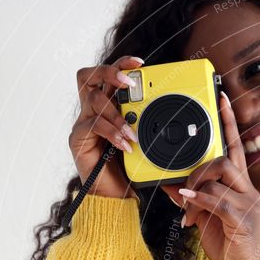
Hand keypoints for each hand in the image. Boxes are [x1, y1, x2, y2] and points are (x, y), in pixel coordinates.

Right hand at [69, 55, 143, 198]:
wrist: (114, 195)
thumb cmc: (129, 168)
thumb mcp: (147, 144)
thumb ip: (155, 129)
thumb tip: (180, 120)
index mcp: (108, 107)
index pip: (107, 75)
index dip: (121, 64)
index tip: (141, 64)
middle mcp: (92, 111)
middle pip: (89, 76)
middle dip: (109, 73)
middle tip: (128, 83)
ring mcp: (83, 123)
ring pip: (93, 100)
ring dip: (117, 114)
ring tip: (133, 132)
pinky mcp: (79, 139)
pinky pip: (93, 126)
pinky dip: (112, 133)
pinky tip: (125, 144)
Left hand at [162, 92, 259, 259]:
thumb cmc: (229, 245)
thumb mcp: (205, 218)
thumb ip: (191, 198)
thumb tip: (171, 185)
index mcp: (240, 186)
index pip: (235, 147)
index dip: (228, 123)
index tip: (221, 98)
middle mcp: (247, 191)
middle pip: (224, 158)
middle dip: (198, 168)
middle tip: (184, 187)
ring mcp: (248, 204)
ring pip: (220, 174)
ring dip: (196, 185)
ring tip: (186, 204)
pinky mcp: (242, 220)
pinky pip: (218, 201)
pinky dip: (199, 201)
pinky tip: (187, 209)